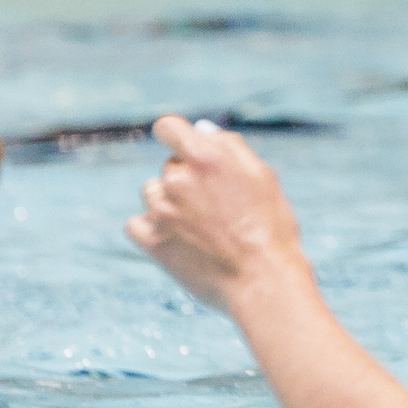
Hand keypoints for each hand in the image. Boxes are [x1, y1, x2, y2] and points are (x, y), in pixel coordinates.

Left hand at [126, 115, 306, 312]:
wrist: (264, 279)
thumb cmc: (271, 226)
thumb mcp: (262, 177)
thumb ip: (230, 147)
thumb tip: (201, 130)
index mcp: (206, 156)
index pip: (167, 127)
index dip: (175, 136)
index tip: (185, 149)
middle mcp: (178, 179)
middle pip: (169, 166)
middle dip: (188, 179)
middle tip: (218, 206)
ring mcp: (161, 210)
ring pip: (152, 193)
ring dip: (169, 202)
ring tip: (201, 226)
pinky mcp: (152, 241)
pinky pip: (136, 224)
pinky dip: (150, 228)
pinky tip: (176, 238)